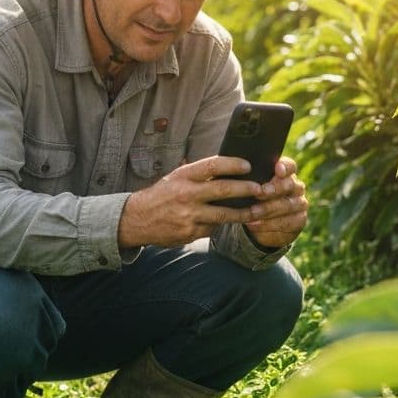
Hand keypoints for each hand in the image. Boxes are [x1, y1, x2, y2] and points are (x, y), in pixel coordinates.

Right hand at [118, 156, 263, 247]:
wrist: (137, 219)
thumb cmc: (162, 194)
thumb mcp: (176, 177)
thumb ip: (199, 174)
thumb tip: (227, 165)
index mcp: (183, 176)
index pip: (212, 165)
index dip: (232, 164)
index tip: (248, 165)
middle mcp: (186, 194)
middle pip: (222, 190)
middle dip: (245, 189)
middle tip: (260, 188)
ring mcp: (188, 215)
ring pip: (223, 214)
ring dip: (242, 213)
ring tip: (256, 210)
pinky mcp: (189, 233)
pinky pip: (212, 228)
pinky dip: (223, 224)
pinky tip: (233, 221)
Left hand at [244, 158, 308, 249]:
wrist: (258, 223)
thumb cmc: (252, 198)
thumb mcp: (249, 187)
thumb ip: (249, 179)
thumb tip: (236, 172)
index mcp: (286, 173)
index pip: (290, 166)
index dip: (285, 167)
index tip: (277, 170)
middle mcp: (296, 186)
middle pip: (289, 185)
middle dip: (274, 189)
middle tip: (259, 193)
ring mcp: (300, 203)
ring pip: (287, 205)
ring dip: (268, 209)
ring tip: (252, 212)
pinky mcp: (299, 220)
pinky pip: (287, 222)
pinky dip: (269, 224)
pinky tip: (255, 224)